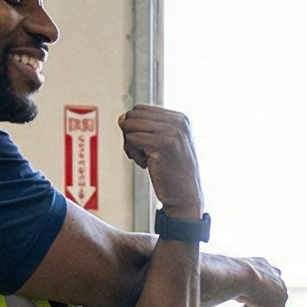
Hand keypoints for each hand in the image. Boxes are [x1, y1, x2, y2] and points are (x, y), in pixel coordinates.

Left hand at [117, 105, 202, 219]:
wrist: (185, 197)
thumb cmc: (173, 174)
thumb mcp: (166, 143)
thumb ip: (147, 128)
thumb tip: (122, 118)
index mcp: (180, 118)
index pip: (141, 109)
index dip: (136, 127)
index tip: (148, 146)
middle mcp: (178, 121)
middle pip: (133, 114)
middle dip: (131, 133)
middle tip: (144, 152)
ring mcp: (172, 131)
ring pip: (130, 125)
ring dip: (131, 144)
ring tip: (146, 158)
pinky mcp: (162, 143)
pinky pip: (131, 139)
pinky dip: (133, 153)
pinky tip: (146, 164)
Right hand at [230, 256, 287, 306]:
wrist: (237, 275)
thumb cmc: (228, 277)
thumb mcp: (230, 283)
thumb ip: (237, 289)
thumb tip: (234, 299)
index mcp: (260, 265)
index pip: (259, 281)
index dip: (248, 295)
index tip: (238, 302)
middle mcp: (272, 273)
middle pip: (264, 295)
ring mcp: (279, 285)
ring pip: (268, 305)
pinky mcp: (281, 297)